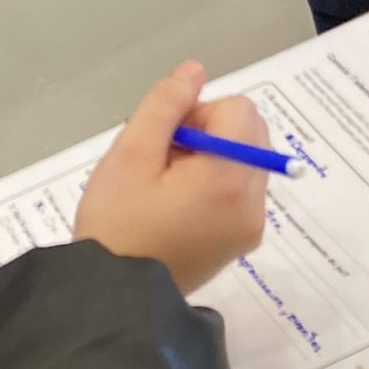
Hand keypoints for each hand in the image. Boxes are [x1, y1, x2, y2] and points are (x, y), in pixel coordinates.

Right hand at [74, 62, 269, 297]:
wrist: (114, 297)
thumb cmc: (117, 223)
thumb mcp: (129, 155)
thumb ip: (165, 105)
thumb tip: (195, 71)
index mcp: (230, 179)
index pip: (237, 110)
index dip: (197, 113)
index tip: (163, 141)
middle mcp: (253, 203)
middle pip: (250, 131)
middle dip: (208, 131)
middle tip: (163, 161)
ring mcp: (251, 225)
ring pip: (246, 157)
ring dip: (211, 156)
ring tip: (167, 185)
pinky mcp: (242, 240)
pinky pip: (240, 188)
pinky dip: (215, 182)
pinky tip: (177, 203)